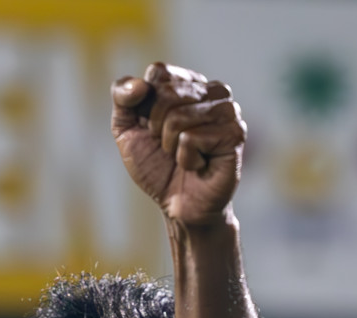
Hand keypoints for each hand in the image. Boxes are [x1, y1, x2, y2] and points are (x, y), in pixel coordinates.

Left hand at [112, 63, 245, 227]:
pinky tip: (198, 165)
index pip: (159, 72)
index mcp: (188, 84)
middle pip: (167, 93)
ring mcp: (228, 110)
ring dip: (170, 145)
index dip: (145, 105)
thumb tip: (139, 85)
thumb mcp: (127, 131)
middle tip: (168, 147)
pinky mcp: (235, 133)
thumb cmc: (156, 166)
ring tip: (183, 156)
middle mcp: (213, 91)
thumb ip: (122, 99)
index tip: (153, 128)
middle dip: (156, 128)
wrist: (178, 205)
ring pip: (179, 116)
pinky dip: (186, 158)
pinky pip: (192, 138)